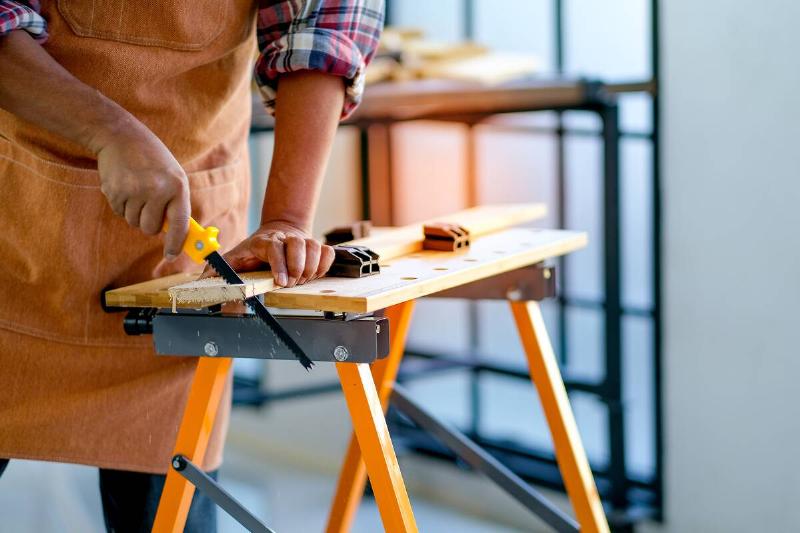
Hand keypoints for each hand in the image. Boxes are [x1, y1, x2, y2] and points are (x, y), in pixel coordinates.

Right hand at [95, 124, 189, 259]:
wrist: (121, 136)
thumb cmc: (153, 159)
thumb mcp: (173, 176)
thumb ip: (175, 203)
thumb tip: (177, 235)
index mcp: (178, 186)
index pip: (180, 224)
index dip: (176, 243)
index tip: (171, 255)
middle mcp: (158, 190)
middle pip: (151, 229)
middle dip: (149, 223)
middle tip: (149, 205)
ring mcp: (135, 191)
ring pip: (134, 222)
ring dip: (135, 212)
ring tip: (137, 189)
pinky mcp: (115, 191)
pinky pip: (120, 213)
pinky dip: (122, 205)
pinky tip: (124, 185)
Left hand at [202, 221, 334, 286]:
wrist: (275, 232)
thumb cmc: (252, 251)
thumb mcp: (232, 258)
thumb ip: (216, 270)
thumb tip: (202, 282)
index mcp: (263, 241)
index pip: (274, 247)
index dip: (279, 265)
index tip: (280, 282)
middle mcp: (285, 238)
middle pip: (298, 244)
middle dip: (297, 267)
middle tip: (291, 282)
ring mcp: (302, 241)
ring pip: (315, 247)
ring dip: (311, 267)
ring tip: (301, 279)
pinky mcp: (314, 246)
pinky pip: (326, 252)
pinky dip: (324, 265)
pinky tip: (313, 274)